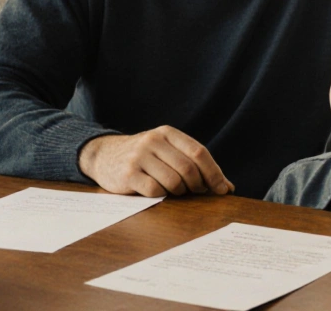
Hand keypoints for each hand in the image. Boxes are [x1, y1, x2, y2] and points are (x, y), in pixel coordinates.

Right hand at [78, 126, 233, 197]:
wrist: (104, 155)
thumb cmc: (145, 156)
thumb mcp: (167, 151)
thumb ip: (194, 164)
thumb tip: (226, 187)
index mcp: (167, 133)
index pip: (199, 152)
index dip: (214, 173)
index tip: (223, 189)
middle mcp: (153, 141)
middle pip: (188, 169)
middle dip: (198, 185)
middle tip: (197, 192)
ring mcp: (139, 157)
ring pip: (173, 182)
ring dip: (180, 192)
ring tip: (176, 190)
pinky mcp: (128, 174)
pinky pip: (155, 191)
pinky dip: (162, 196)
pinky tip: (157, 191)